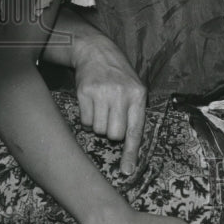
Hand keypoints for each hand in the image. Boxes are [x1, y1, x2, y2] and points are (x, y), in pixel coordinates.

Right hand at [72, 31, 146, 176]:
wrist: (97, 52)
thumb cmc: (119, 76)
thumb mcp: (134, 88)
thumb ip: (134, 113)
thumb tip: (128, 145)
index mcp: (138, 95)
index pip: (136, 130)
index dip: (131, 153)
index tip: (127, 171)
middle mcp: (122, 94)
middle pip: (114, 135)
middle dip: (111, 133)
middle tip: (111, 118)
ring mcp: (102, 93)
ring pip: (98, 130)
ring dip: (98, 125)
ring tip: (101, 107)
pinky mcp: (85, 92)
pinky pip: (85, 122)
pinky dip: (87, 119)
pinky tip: (91, 104)